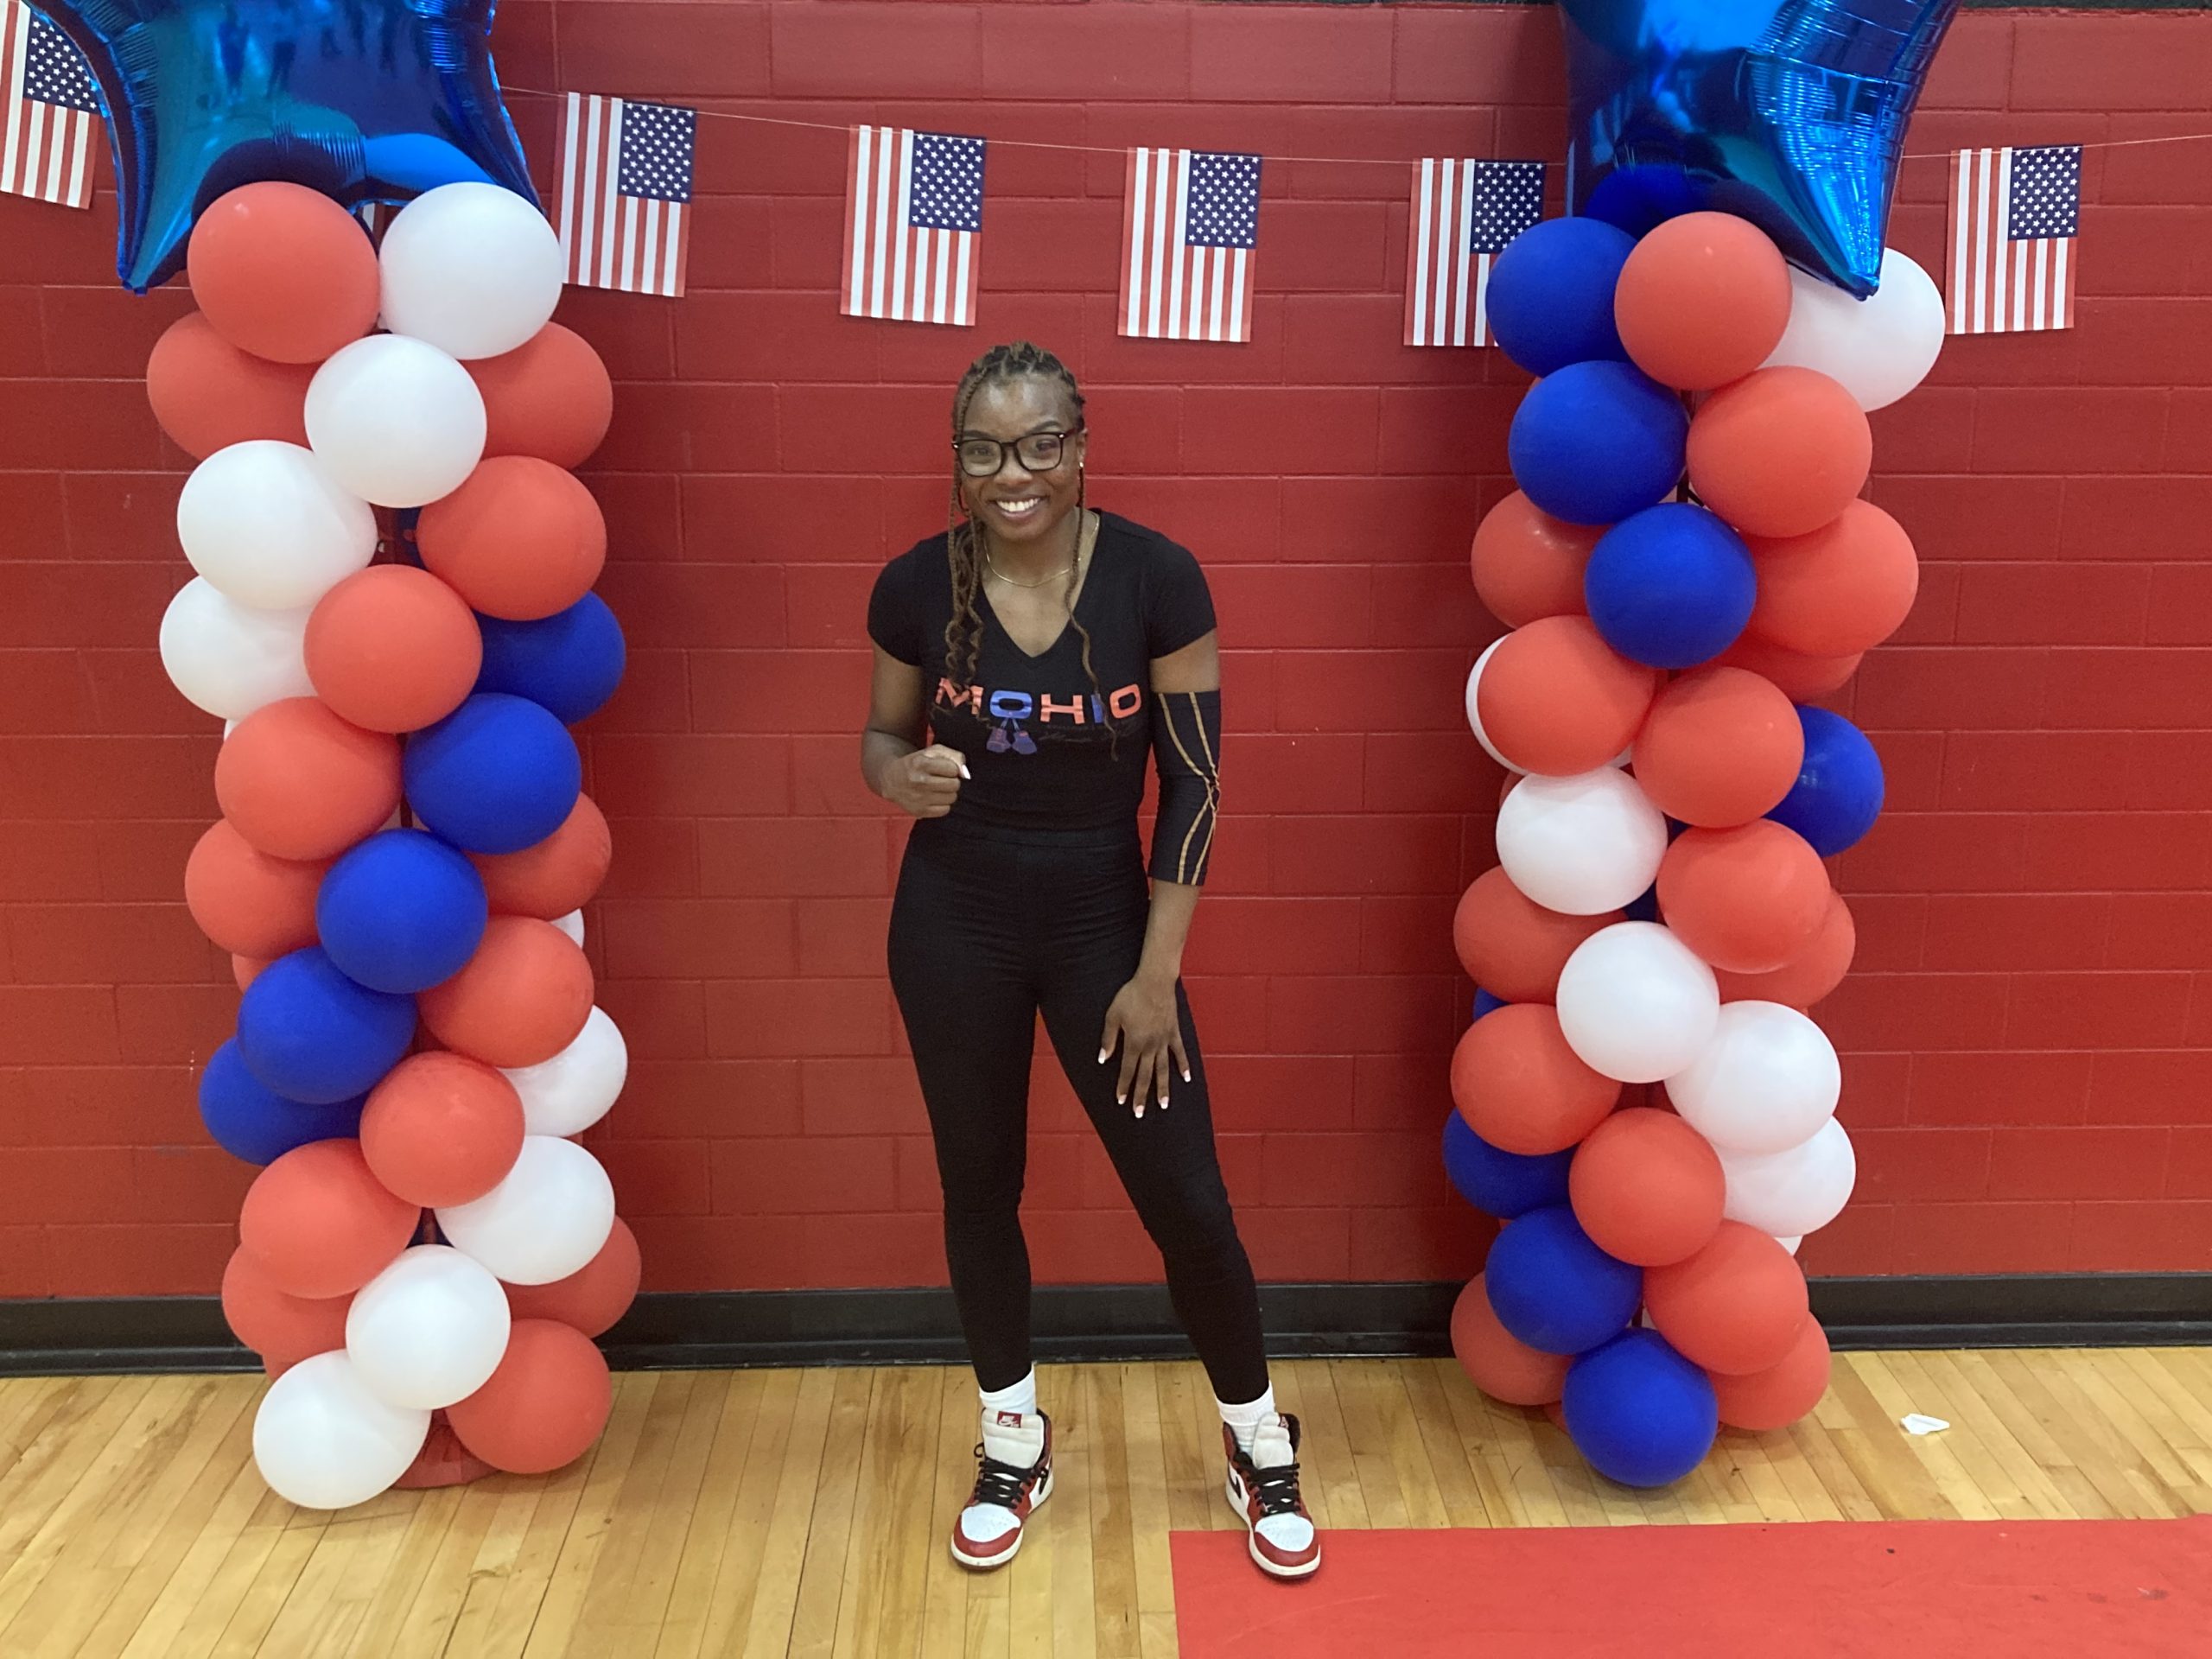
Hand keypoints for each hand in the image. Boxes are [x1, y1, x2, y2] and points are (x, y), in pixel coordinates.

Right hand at [884, 744, 967, 817]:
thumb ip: (954, 756)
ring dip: (948, 792)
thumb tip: (965, 774)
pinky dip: (943, 804)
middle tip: (942, 779)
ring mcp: (918, 798)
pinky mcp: (919, 811)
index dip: (951, 768)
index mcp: (921, 764)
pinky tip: (933, 797)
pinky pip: (945, 810)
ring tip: (937, 788)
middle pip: (954, 785)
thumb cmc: (917, 763)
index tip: (943, 768)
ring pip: (952, 798)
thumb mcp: (933, 752)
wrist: (892, 779)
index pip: (953, 769)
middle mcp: (918, 781)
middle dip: (951, 781)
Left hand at [1098, 973, 1190, 1117]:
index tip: (1121, 1102)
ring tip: (1164, 1105)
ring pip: (1163, 1069)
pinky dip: (1183, 1066)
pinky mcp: (1174, 1032)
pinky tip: (1186, 1079)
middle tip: (1139, 1114)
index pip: (1127, 1070)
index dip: (1123, 1087)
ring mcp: (1164, 1041)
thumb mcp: (1113, 1015)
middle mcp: (1150, 1046)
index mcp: (1134, 1043)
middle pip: (1145, 1075)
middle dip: (1141, 1095)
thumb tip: (1103, 1059)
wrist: (1154, 981)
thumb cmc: (1131, 996)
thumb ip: (1108, 1039)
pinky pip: (1179, 1052)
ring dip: (1163, 1088)